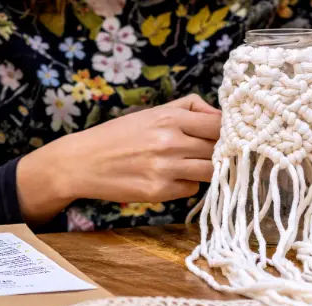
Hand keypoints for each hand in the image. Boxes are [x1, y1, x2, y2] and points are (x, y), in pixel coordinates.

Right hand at [17, 94, 220, 222]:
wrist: (83, 162)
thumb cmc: (117, 136)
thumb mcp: (150, 113)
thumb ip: (187, 108)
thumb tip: (218, 116)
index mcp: (170, 118)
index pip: (219, 126)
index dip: (228, 133)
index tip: (228, 138)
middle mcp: (170, 142)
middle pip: (218, 150)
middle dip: (219, 153)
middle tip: (210, 155)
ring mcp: (165, 169)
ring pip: (209, 172)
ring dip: (206, 170)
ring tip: (192, 166)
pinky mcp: (158, 191)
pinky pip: (190, 190)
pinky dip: (187, 185)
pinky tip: (171, 179)